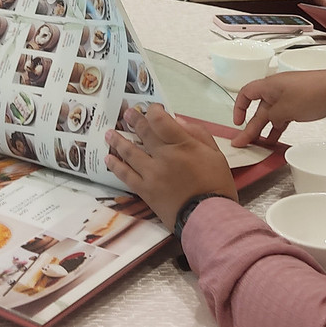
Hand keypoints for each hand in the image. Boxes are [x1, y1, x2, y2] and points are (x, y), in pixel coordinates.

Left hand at [104, 105, 238, 228]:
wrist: (209, 217)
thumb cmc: (216, 185)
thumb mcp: (216, 154)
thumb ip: (199, 134)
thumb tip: (179, 121)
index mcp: (183, 145)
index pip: (161, 120)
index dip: (153, 111)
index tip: (151, 109)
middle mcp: (164, 156)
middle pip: (144, 132)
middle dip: (133, 120)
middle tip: (126, 114)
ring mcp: (152, 173)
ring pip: (130, 152)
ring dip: (118, 140)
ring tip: (109, 133)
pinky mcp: (145, 190)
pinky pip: (126, 175)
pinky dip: (115, 166)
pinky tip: (108, 159)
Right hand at [231, 69, 325, 146]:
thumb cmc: (310, 95)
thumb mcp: (285, 109)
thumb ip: (272, 117)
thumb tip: (268, 121)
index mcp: (269, 85)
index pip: (246, 93)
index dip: (239, 108)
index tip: (237, 123)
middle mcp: (276, 90)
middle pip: (259, 108)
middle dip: (251, 126)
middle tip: (243, 143)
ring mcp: (289, 97)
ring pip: (271, 114)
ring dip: (264, 129)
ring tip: (259, 145)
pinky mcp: (300, 104)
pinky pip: (283, 117)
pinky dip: (278, 127)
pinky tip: (275, 139)